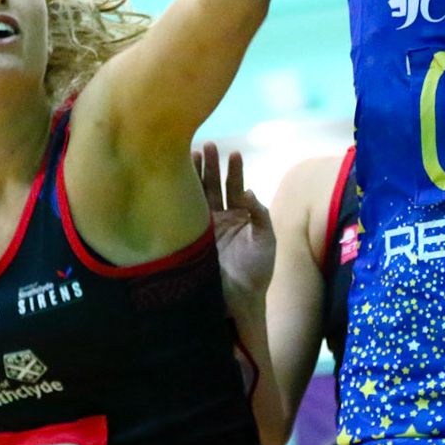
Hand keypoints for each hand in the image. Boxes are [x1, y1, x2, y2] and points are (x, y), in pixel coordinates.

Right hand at [194, 141, 274, 317]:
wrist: (238, 299)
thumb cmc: (257, 271)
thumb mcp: (266, 240)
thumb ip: (260, 214)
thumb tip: (248, 190)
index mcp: (239, 216)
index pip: (236, 186)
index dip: (234, 170)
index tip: (235, 154)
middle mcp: (219, 217)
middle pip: (213, 185)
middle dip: (210, 164)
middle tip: (208, 144)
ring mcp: (203, 226)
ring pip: (197, 194)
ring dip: (195, 174)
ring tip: (192, 153)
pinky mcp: (190, 236)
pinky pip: (185, 212)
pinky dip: (182, 195)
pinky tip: (178, 179)